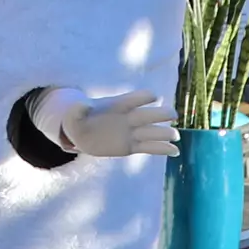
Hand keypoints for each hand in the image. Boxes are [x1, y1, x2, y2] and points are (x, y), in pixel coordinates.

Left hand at [33, 87, 175, 159]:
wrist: (81, 134)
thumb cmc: (78, 119)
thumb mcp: (73, 114)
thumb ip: (78, 109)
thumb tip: (82, 104)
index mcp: (116, 106)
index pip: (132, 99)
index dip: (142, 97)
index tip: (153, 97)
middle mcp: (128, 118)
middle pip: (147, 115)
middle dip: (160, 114)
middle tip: (172, 115)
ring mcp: (132, 132)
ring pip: (152, 132)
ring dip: (165, 133)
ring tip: (176, 136)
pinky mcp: (132, 146)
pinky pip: (149, 148)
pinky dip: (163, 149)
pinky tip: (176, 152)